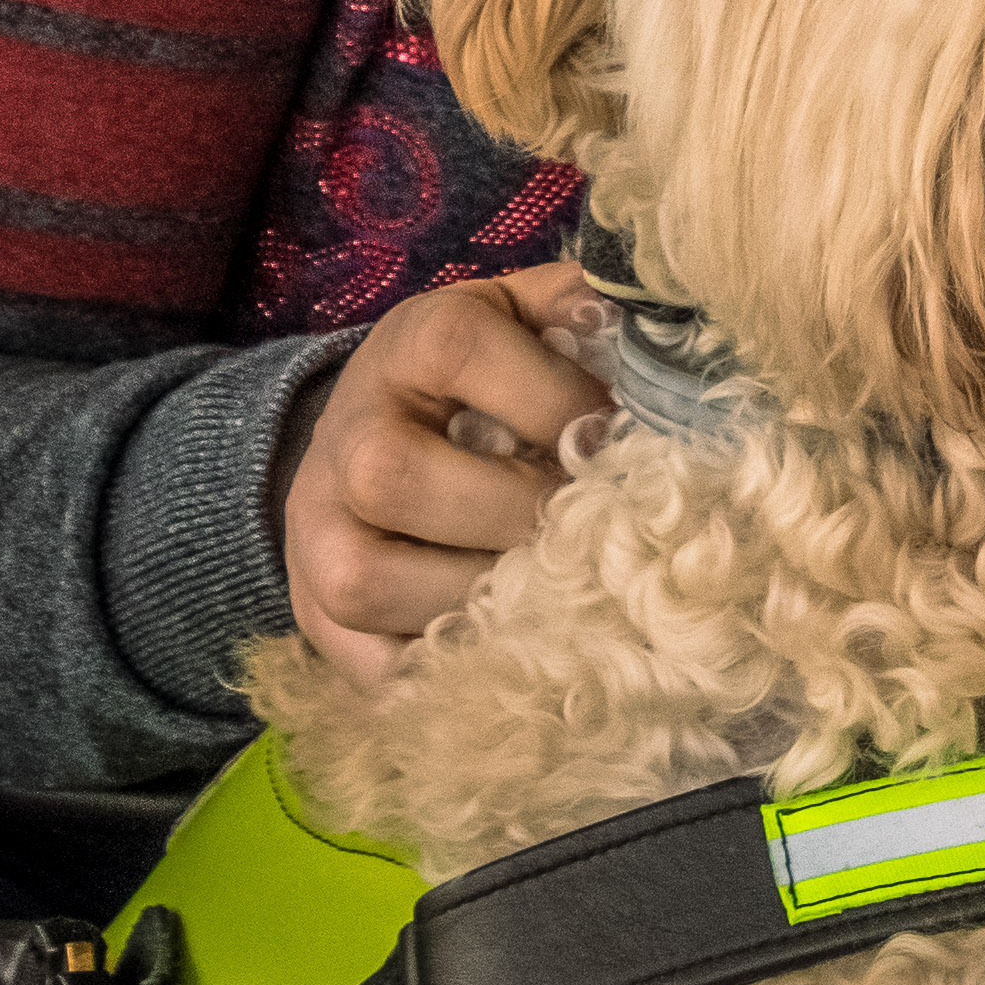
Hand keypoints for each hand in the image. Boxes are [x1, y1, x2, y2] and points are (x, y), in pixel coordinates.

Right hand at [278, 265, 611, 684]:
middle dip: (514, 514)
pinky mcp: (315, 616)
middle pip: (395, 477)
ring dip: (482, 602)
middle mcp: (344, 434)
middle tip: (586, 531)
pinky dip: (452, 669)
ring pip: (368, 583)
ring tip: (556, 594)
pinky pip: (373, 666)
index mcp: (408, 343)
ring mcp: (315, 533)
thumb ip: (588, 315)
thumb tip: (668, 346)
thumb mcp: (532, 318)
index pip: (462, 353)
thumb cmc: (485, 378)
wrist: (377, 429)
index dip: (556, 399)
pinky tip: (517, 646)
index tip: (615, 436)